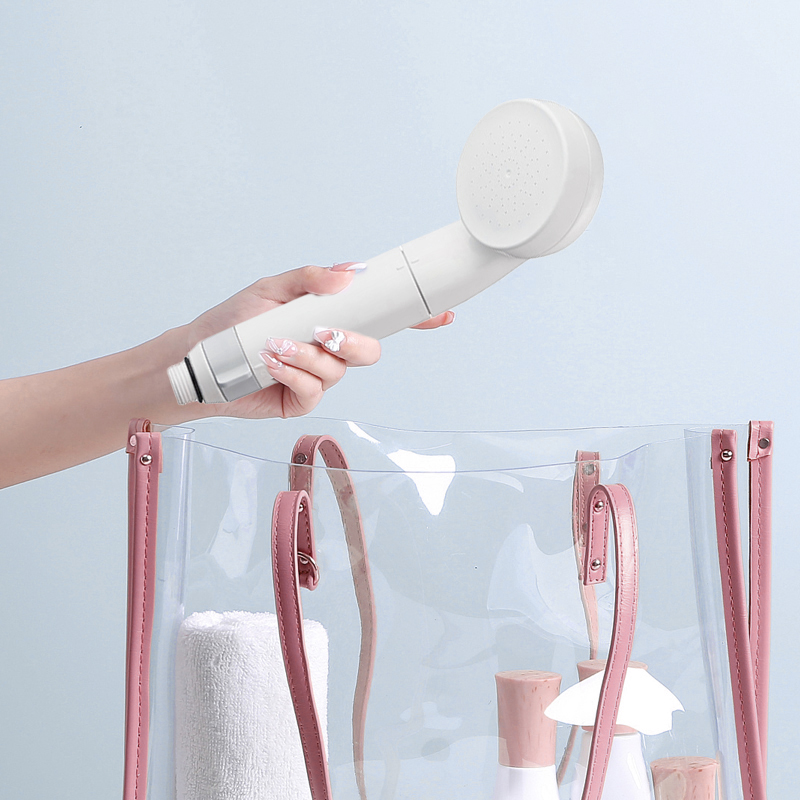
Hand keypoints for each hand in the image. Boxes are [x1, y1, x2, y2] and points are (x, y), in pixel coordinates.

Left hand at [184, 263, 453, 419]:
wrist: (199, 360)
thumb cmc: (234, 322)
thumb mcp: (270, 289)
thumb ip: (309, 279)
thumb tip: (347, 274)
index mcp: (328, 318)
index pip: (378, 318)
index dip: (412, 318)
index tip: (441, 314)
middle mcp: (328, 348)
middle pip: (370, 350)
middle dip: (352, 342)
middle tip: (324, 333)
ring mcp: (317, 376)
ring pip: (340, 370)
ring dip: (309, 357)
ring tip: (275, 347)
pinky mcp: (302, 400)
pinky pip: (315, 389)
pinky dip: (294, 374)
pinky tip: (271, 364)